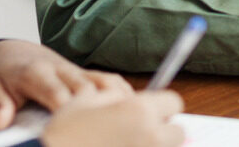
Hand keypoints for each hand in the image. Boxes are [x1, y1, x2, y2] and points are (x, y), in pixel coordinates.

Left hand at [0, 39, 132, 128]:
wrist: (13, 53)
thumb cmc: (2, 76)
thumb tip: (2, 121)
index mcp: (36, 73)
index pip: (56, 91)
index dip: (66, 109)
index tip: (73, 128)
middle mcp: (61, 69)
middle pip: (86, 88)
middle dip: (95, 108)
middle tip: (104, 131)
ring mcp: (76, 70)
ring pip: (104, 81)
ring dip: (116, 99)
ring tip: (129, 120)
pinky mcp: (86, 73)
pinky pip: (109, 80)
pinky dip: (123, 92)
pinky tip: (132, 109)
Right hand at [41, 86, 184, 146]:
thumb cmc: (61, 136)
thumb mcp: (83, 101)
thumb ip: (113, 95)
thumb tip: (127, 97)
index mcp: (139, 110)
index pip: (174, 102)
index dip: (160, 105)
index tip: (149, 111)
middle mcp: (150, 137)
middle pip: (177, 132)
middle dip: (162, 131)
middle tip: (138, 132)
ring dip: (153, 146)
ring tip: (125, 145)